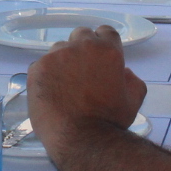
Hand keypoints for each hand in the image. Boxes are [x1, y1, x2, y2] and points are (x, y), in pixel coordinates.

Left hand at [27, 26, 146, 158]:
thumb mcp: (133, 101)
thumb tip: (123, 72)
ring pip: (59, 49)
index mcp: (107, 50)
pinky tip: (51, 92)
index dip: (103, 43)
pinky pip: (42, 64)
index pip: (105, 31)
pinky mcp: (37, 67)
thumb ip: (132, 80)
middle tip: (82, 71)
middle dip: (82, 49)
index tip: (99, 57)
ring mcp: (56, 55)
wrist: (79, 139)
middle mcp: (81, 46)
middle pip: (81, 35)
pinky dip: (47, 74)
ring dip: (63, 61)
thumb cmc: (109, 121)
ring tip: (65, 85)